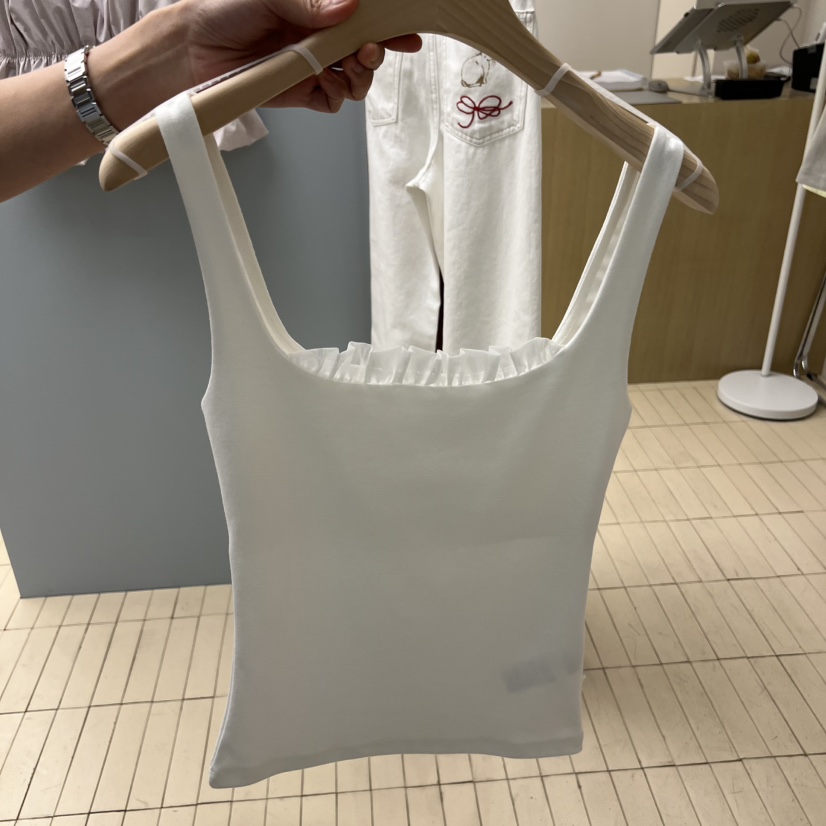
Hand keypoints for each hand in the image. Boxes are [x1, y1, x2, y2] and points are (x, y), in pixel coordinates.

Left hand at [181, 0, 421, 112]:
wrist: (194, 49)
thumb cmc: (226, 11)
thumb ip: (310, 2)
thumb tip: (349, 7)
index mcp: (319, 13)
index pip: (362, 21)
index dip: (389, 28)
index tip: (407, 34)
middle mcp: (320, 40)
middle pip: (366, 53)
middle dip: (376, 54)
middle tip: (370, 51)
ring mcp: (313, 68)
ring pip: (355, 81)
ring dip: (359, 76)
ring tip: (348, 67)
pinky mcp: (302, 94)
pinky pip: (332, 101)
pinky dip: (336, 94)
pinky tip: (325, 82)